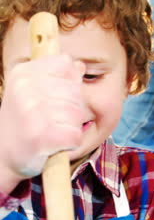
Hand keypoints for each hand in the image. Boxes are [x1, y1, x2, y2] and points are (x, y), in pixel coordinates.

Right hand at [0, 54, 85, 191]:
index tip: (55, 97)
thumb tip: (80, 66)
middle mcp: (26, 89)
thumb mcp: (33, 91)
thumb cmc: (23, 122)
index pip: (66, 64)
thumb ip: (58, 76)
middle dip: (71, 109)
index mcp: (24, 73)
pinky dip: (70, 143)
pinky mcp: (42, 136)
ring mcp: (33, 112)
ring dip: (70, 127)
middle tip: (51, 120)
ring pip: (78, 114)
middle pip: (76, 91)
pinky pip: (75, 135)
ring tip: (51, 132)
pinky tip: (54, 144)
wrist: (2, 155)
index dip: (69, 82)